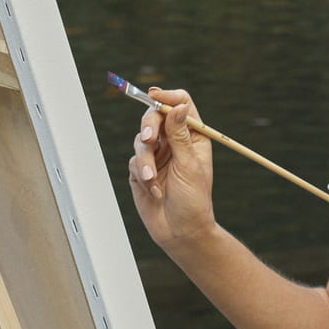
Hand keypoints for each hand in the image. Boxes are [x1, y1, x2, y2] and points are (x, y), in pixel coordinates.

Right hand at [128, 88, 215, 250]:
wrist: (180, 232)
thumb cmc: (194, 200)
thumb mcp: (189, 165)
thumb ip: (180, 135)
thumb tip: (178, 105)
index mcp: (194, 136)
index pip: (181, 105)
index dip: (168, 97)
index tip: (155, 96)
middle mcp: (175, 142)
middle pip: (155, 117)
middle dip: (149, 126)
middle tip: (149, 138)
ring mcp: (157, 155)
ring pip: (141, 140)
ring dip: (146, 160)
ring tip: (153, 180)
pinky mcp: (141, 170)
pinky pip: (134, 162)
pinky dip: (142, 175)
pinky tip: (154, 191)